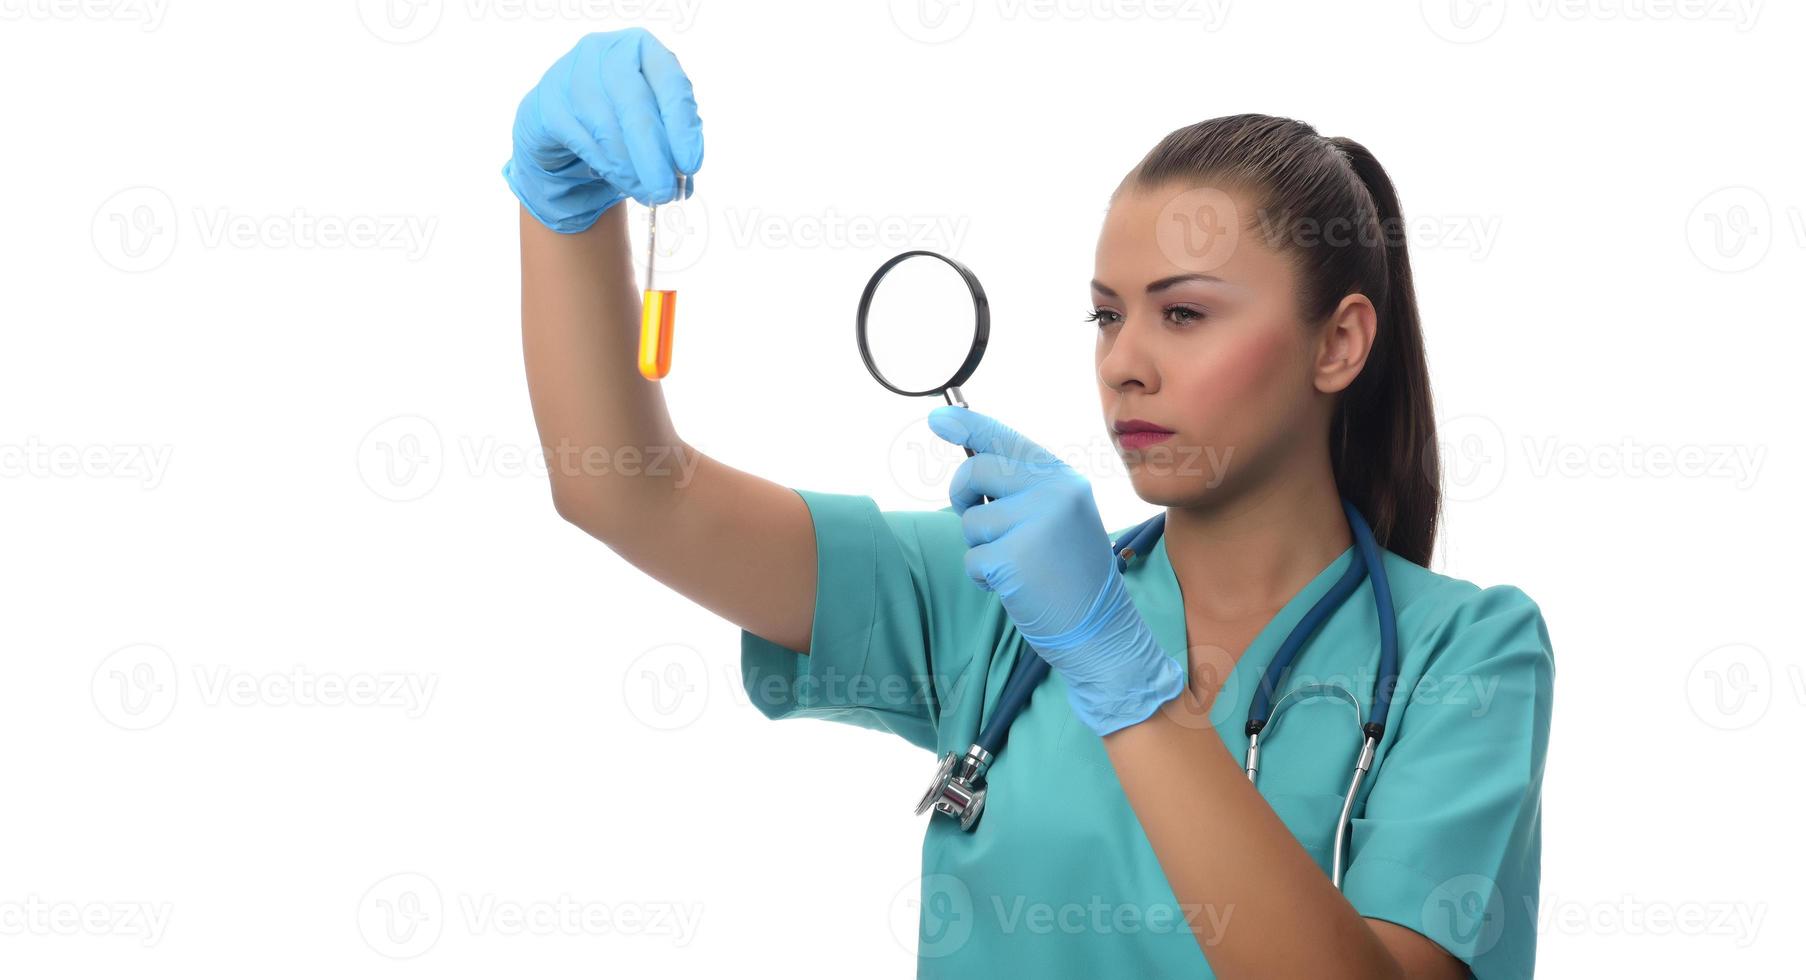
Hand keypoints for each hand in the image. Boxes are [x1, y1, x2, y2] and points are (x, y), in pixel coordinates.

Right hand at [502, 28, 703, 232]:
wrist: (563, 120)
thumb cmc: (619, 116)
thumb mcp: (653, 117)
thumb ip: (672, 139)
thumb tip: (683, 177)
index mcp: (641, 48)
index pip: (670, 81)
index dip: (682, 126)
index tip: (691, 165)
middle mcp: (604, 51)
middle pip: (635, 104)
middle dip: (654, 155)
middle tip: (667, 193)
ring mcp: (571, 73)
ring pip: (607, 128)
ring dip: (631, 170)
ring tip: (648, 194)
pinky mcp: (548, 103)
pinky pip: (584, 143)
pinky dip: (608, 168)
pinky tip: (622, 182)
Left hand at [927, 405, 1184, 736]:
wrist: (1101, 630)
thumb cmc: (1072, 575)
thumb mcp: (1061, 519)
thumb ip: (1025, 490)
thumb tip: (973, 463)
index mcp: (1064, 479)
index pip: (1007, 440)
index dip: (967, 425)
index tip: (937, 417)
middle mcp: (1053, 493)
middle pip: (977, 470)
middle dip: (962, 493)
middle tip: (974, 516)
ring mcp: (1034, 524)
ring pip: (971, 521)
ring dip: (981, 547)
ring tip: (1016, 565)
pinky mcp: (1014, 559)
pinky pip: (972, 558)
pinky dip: (982, 577)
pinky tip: (1014, 587)